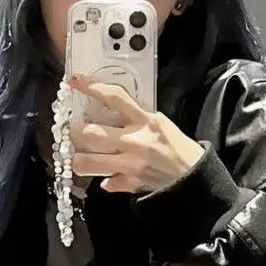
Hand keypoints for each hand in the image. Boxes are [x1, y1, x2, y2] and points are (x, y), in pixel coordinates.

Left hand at [69, 76, 203, 194]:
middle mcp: (134, 141)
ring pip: (88, 162)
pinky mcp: (130, 183)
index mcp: (145, 121)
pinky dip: (104, 180)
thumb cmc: (178, 146)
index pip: (114, 98)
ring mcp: (130, 164)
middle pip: (91, 133)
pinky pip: (106, 183)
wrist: (193, 176)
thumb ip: (136, 117)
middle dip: (76, 132)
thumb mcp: (160, 124)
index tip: (74, 81)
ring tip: (79, 157)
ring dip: (79, 160)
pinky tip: (106, 176)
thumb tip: (112, 109)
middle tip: (72, 131)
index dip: (91, 87)